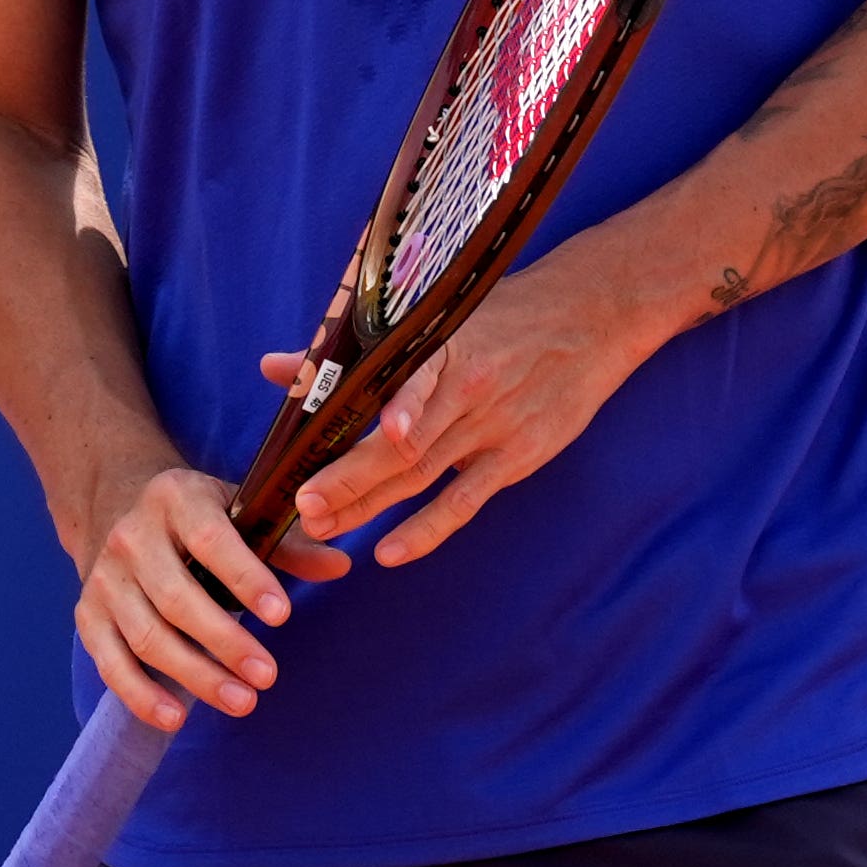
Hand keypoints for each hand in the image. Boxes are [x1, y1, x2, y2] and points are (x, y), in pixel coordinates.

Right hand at [75, 464, 352, 732]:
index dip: (245, 578)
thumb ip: (287, 543)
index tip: (283, 617)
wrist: (113, 504)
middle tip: (268, 677)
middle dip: (225, 642)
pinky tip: (175, 717)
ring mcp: (104, 577)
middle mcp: (131, 536)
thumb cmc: (194, 517)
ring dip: (194, 675)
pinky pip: (109, 662)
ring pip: (146, 635)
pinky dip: (139, 694)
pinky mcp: (86, 614)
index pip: (210, 539)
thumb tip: (341, 565)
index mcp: (175, 498)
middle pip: (176, 598)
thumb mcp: (237, 511)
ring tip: (241, 702)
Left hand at [284, 230, 670, 567]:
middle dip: (345, 477)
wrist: (592, 317)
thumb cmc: (504, 314)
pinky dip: (427, 529)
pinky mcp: (518, 456)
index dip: (347, 419)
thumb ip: (351, 354)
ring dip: (371, 504)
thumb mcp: (434, 320)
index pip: (387, 387)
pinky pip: (465, 501)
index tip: (309, 441)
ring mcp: (492, 426)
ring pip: (420, 474)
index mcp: (438, 347)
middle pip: (396, 442)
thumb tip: (275, 366)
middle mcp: (463, 388)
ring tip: (324, 527)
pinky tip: (389, 552)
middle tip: (302, 506)